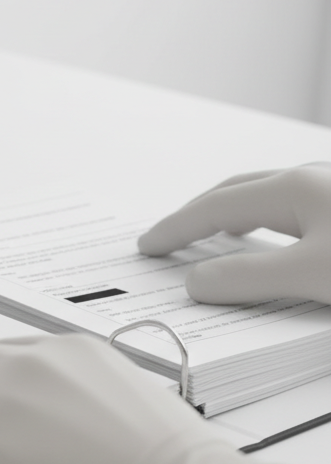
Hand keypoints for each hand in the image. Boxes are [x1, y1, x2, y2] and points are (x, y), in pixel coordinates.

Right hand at [137, 163, 330, 303]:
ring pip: (272, 203)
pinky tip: (278, 244)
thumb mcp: (315, 273)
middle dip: (200, 215)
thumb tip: (197, 282)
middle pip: (240, 193)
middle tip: (171, 239)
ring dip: (236, 220)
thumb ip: (251, 277)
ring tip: (217, 239)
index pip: (216, 207)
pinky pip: (298, 216)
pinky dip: (269, 230)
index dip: (177, 228)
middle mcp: (314, 181)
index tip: (148, 246)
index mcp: (295, 187)